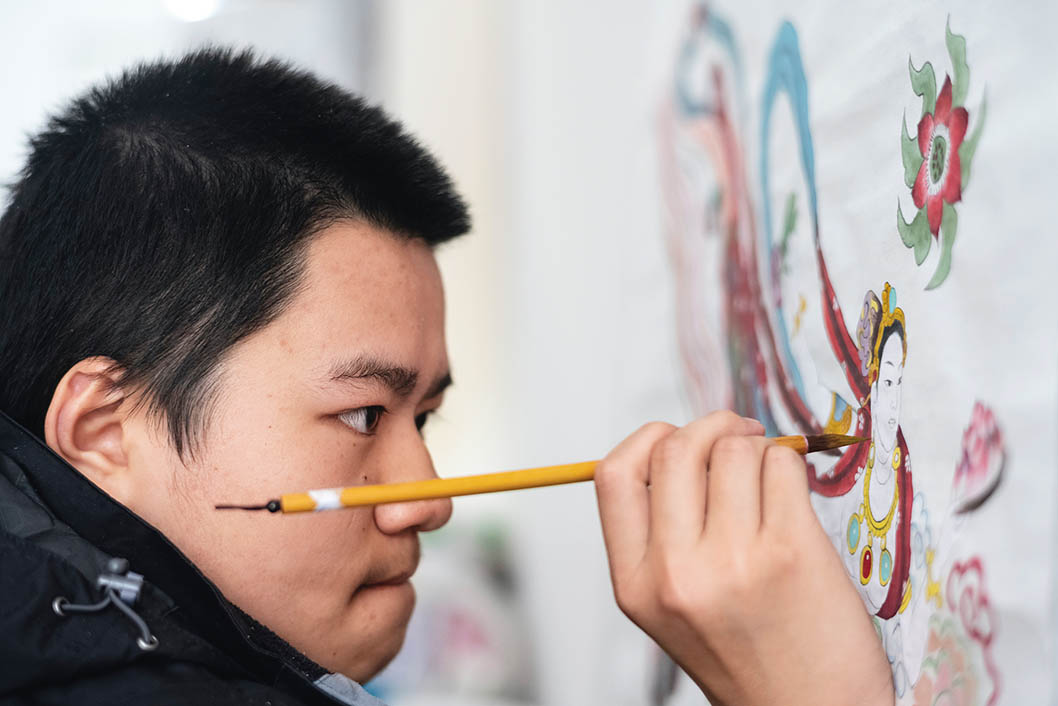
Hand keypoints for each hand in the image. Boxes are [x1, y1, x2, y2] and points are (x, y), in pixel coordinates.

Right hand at [594, 411, 892, 705]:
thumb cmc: (747, 654)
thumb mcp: (671, 604)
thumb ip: (660, 533)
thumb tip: (681, 446)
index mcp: (636, 584)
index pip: (614, 474)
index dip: (646, 440)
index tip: (675, 439)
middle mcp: (676, 572)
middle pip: (675, 449)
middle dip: (710, 426)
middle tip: (736, 435)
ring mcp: (734, 560)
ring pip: (734, 449)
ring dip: (756, 447)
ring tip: (769, 477)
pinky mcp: (791, 551)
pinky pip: (782, 465)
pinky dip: (789, 464)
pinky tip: (792, 496)